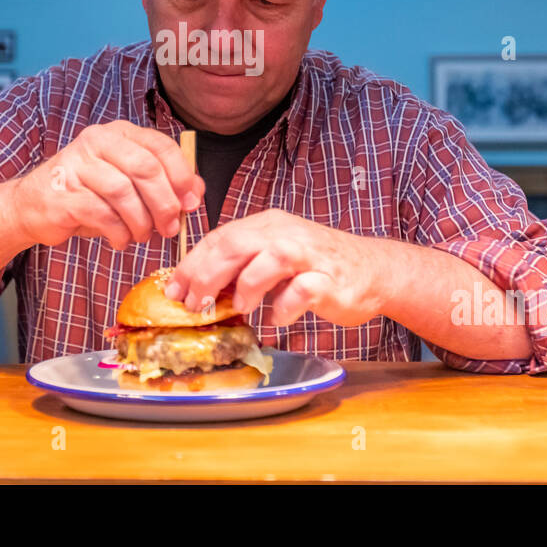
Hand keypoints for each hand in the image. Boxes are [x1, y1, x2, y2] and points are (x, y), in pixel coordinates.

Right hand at [11, 121, 202, 249]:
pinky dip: (118, 232)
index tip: (190, 203)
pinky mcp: (63, 193)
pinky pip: (102, 214)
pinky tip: (120, 240)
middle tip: (169, 228)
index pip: (161, 146)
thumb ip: (163, 184)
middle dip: (164, 203)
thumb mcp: (128, 184)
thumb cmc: (88, 195)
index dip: (182, 176)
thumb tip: (196, 192)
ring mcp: (77, 164)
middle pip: (145, 168)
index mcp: (119, 133)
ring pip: (123, 192)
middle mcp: (97, 141)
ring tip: (141, 236)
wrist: (33, 206)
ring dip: (140, 222)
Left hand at [162, 209, 387, 327]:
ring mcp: (310, 255)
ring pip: (270, 258)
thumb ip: (242, 267)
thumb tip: (199, 289)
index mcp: (268, 226)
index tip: (173, 290)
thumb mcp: (275, 257)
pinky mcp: (330, 280)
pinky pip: (303, 290)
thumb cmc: (317, 266)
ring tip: (239, 308)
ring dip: (246, 286)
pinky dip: (284, 308)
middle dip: (207, 275)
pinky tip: (276, 320)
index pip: (220, 238)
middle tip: (194, 304)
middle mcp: (286, 234)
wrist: (373, 270)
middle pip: (237, 245)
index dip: (192, 264)